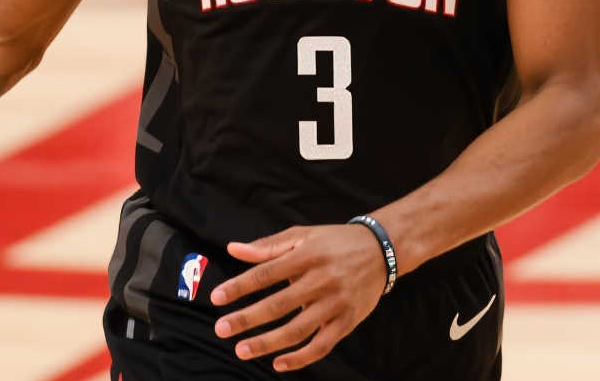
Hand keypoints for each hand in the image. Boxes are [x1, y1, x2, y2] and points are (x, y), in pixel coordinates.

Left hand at [208, 224, 388, 371]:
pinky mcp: (347, 320)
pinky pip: (322, 345)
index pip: (266, 274)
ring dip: (267, 343)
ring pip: (298, 329)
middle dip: (247, 319)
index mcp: (307, 256)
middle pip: (278, 304)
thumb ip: (268, 246)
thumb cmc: (335, 242)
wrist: (384, 249)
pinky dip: (300, 358)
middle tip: (221, 329)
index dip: (239, 287)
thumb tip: (233, 249)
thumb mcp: (303, 236)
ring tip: (241, 350)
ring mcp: (336, 303)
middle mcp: (321, 279)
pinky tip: (278, 363)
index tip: (216, 298)